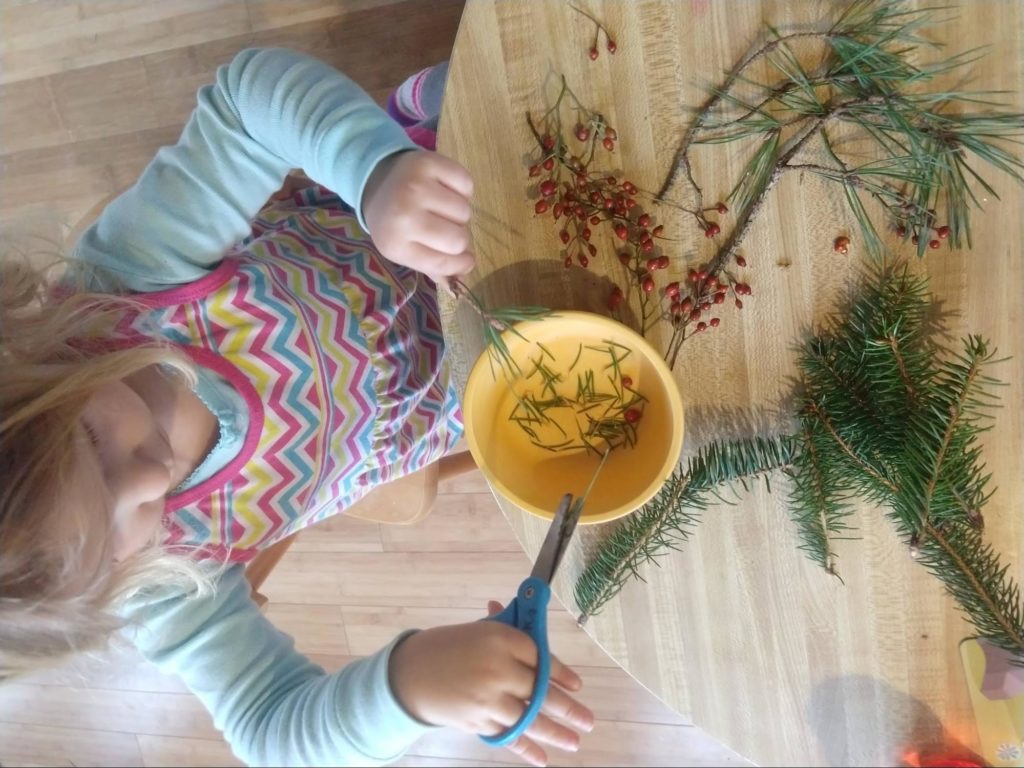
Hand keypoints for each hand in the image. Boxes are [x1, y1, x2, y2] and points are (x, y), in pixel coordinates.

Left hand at [361, 150, 474, 278]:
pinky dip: (462, 189)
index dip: (461, 264)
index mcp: (396, 244)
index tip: (466, 260)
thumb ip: (432, 266)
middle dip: (459, 237)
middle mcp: (404, 216)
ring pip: (465, 212)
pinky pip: (466, 184)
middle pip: (458, 240)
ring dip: (459, 213)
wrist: (376, 178)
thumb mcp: (404, 249)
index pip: (442, 263)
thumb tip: (460, 281)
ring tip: (442, 208)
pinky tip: (445, 189)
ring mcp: (415, 187)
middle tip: (446, 228)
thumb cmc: (394, 221)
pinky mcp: (428, 163)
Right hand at [388, 601, 594, 766]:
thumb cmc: (448, 646)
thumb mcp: (480, 631)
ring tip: (574, 742)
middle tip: (588, 721)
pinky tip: (541, 758)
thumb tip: (536, 623)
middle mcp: (497, 668)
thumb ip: (510, 632)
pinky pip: (508, 735)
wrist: (409, 674)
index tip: (576, 686)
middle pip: (540, 690)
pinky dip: (525, 748)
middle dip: (568, 709)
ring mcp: (488, 698)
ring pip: (529, 718)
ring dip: (554, 733)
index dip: (561, 673)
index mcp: (500, 638)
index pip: (541, 657)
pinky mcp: (478, 721)